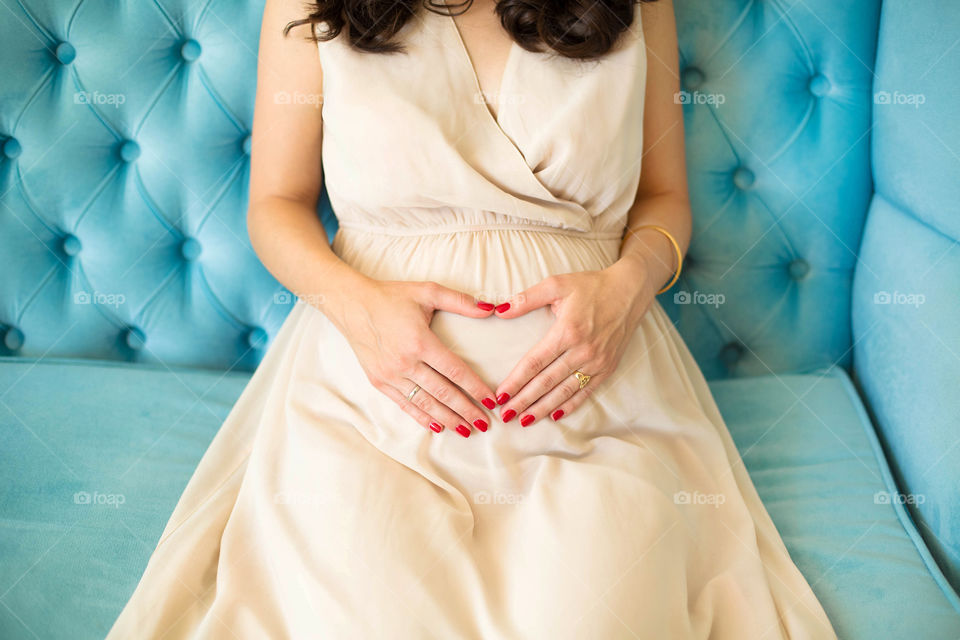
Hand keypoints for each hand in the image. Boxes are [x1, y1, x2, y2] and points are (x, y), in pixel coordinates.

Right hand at [329, 279, 499, 437]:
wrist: (351, 305)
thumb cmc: (391, 297)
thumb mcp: (427, 291)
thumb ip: (460, 301)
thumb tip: (490, 309)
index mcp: (420, 342)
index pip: (455, 371)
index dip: (475, 388)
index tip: (491, 401)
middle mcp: (405, 362)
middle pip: (443, 393)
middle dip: (467, 410)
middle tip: (485, 423)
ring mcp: (390, 375)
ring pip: (425, 403)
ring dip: (448, 419)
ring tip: (467, 429)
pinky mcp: (378, 382)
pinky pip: (404, 404)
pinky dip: (422, 418)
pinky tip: (438, 426)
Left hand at [491, 255, 657, 426]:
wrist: (630, 291)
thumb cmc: (591, 286)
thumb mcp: (557, 284)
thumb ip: (526, 298)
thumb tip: (499, 311)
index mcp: (567, 331)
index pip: (534, 363)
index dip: (516, 381)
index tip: (500, 396)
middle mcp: (583, 350)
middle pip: (546, 382)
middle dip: (524, 401)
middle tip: (505, 415)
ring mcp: (597, 361)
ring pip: (564, 391)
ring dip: (543, 408)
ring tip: (524, 420)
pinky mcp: (608, 367)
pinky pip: (586, 391)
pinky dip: (570, 405)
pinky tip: (555, 415)